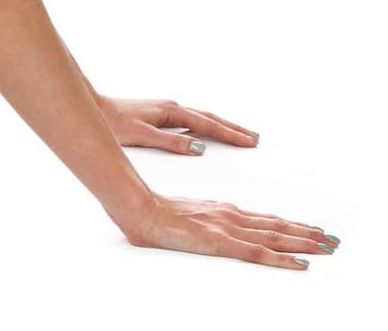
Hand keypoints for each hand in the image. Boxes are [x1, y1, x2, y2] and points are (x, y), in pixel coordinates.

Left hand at [97, 95, 259, 153]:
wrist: (95, 109)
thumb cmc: (114, 123)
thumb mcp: (143, 136)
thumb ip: (171, 143)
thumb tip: (200, 148)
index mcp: (171, 112)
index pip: (208, 124)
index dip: (231, 134)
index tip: (251, 142)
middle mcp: (172, 107)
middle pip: (210, 118)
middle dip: (233, 128)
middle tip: (255, 138)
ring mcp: (167, 109)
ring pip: (202, 117)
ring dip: (222, 125)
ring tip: (240, 134)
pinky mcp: (160, 114)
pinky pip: (192, 119)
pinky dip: (207, 124)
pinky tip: (209, 131)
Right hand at [124, 193, 339, 268]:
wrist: (140, 209)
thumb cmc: (156, 214)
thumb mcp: (186, 216)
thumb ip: (204, 221)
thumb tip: (213, 229)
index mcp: (223, 211)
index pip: (266, 220)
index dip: (292, 225)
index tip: (312, 229)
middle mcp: (231, 217)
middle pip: (277, 227)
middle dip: (307, 234)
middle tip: (332, 241)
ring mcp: (228, 229)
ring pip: (275, 237)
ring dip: (304, 243)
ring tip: (326, 248)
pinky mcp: (221, 243)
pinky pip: (259, 253)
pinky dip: (283, 259)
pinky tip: (300, 264)